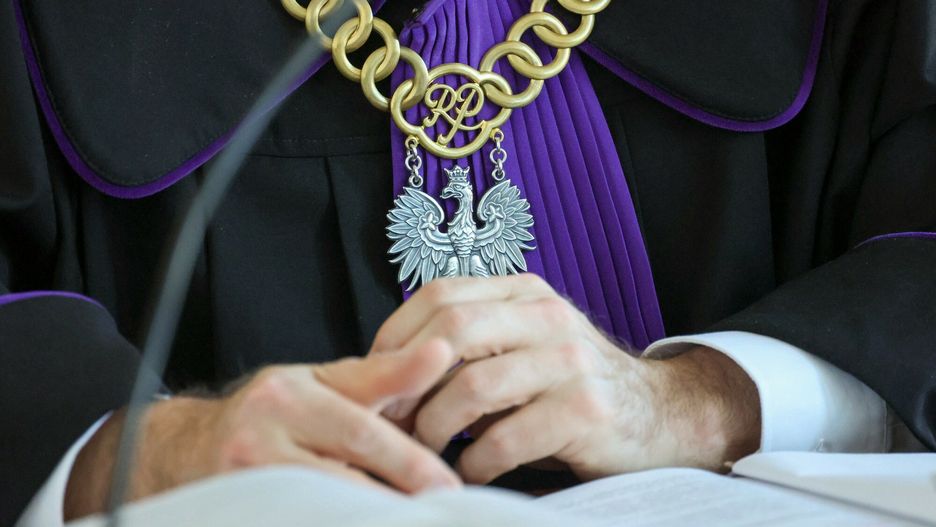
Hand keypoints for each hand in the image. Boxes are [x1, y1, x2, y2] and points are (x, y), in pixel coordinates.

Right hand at [64, 344, 460, 520]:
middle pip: (341, 478)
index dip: (410, 461)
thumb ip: (382, 376)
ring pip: (321, 506)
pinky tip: (363, 520)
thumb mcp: (321, 384)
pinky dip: (337, 522)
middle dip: (395, 499)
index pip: (360, 430)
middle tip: (441, 511)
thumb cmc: (272, 414)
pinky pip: (294, 518)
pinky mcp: (237, 511)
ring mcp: (242, 482)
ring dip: (368, 516)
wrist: (187, 448)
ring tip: (410, 520)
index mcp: (287, 396)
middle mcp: (258, 437)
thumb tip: (442, 353)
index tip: (449, 485)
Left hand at [370, 274, 760, 483]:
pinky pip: (506, 438)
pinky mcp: (586, 409)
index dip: (395, 337)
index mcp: (524, 292)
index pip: (441, 295)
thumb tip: (388, 371)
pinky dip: (475, 462)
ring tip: (429, 449)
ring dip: (436, 428)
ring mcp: (570, 360)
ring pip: (474, 386)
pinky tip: (471, 470)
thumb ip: (469, 344)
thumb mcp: (523, 345)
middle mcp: (548, 316)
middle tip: (392, 420)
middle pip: (453, 330)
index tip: (376, 379)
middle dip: (409, 383)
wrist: (656, 415)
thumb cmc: (567, 385)